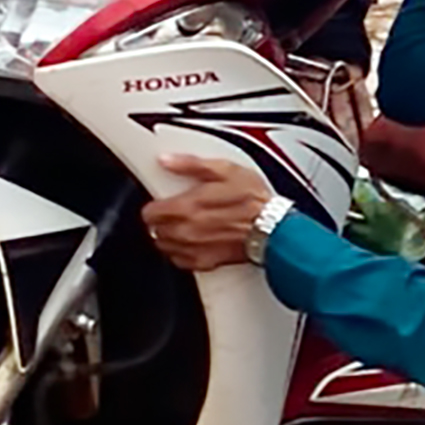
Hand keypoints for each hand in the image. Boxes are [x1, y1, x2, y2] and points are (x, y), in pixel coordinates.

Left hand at [144, 154, 272, 270]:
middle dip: (162, 221)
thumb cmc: (254, 201)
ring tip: (185, 227)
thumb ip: (191, 165)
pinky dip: (182, 253)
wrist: (274, 228)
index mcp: (186, 207)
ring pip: (165, 246)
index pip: (150, 212)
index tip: (163, 202)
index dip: (155, 206)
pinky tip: (194, 242)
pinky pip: (180, 261)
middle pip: (155, 230)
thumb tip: (167, 161)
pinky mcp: (206, 263)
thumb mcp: (225, 170)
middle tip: (176, 213)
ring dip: (170, 237)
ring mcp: (194, 249)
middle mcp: (186, 231)